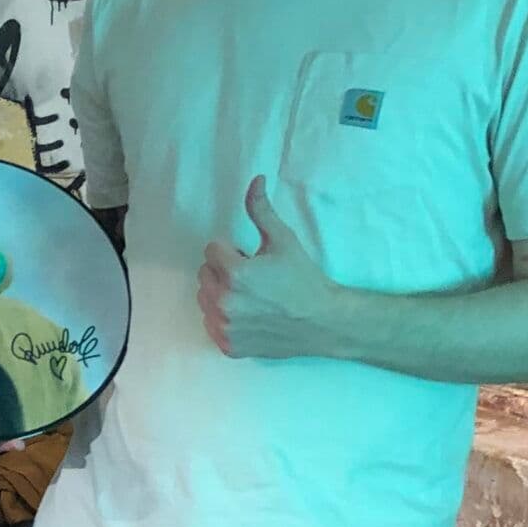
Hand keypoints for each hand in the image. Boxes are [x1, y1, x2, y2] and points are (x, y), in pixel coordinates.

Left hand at [197, 175, 343, 359]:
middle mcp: (225, 302)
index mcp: (234, 274)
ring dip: (220, 293)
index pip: (211, 250)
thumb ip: (261, 210)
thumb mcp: (283, 240)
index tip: (252, 260)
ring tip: (251, 296)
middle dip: (224, 271)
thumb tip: (255, 180)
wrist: (323, 322)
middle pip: (205, 273)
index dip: (232, 251)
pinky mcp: (229, 346)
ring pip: (204, 298)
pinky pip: (211, 323)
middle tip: (254, 278)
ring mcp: (226, 327)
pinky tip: (249, 315)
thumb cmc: (303, 280)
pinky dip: (224, 318)